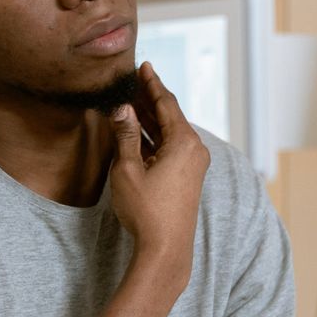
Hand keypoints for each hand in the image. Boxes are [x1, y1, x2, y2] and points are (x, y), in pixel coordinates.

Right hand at [108, 62, 209, 289]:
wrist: (165, 249)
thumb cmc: (146, 211)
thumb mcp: (128, 169)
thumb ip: (126, 135)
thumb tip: (122, 109)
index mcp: (184, 142)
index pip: (166, 103)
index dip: (152, 84)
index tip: (143, 66)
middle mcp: (194, 150)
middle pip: (169, 116)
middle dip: (149, 99)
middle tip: (132, 81)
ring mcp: (193, 165)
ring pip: (169, 132)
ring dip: (150, 119)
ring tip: (130, 102)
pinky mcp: (187, 177)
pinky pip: (170, 148)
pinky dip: (154, 138)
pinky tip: (137, 131)